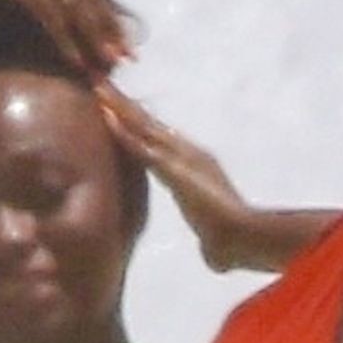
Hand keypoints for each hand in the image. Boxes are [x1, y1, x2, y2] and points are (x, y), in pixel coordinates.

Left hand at [95, 82, 250, 269]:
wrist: (245, 237)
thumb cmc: (234, 245)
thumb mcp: (216, 242)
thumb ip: (211, 245)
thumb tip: (215, 261)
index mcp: (195, 168)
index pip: (160, 142)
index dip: (138, 126)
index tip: (120, 109)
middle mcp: (188, 155)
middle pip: (149, 125)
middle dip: (124, 105)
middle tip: (101, 82)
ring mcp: (180, 158)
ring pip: (142, 126)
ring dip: (118, 106)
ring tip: (97, 85)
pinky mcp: (173, 168)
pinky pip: (141, 144)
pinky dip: (123, 129)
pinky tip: (105, 114)